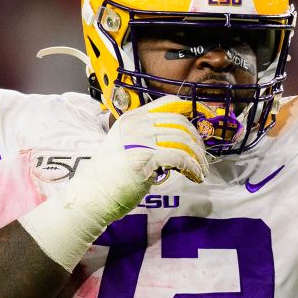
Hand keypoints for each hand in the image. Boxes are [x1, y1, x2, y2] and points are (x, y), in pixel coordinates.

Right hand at [60, 95, 209, 224]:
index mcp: (132, 117)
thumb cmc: (112, 175)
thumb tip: (179, 140)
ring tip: (201, 171)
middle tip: (201, 158)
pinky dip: (192, 167)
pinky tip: (195, 176)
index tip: (204, 123)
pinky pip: (179, 158)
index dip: (190, 110)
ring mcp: (139, 139)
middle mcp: (136, 124)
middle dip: (196, 141)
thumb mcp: (129, 146)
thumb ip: (149, 138)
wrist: (93, 194)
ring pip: (182, 140)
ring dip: (197, 157)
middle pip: (180, 123)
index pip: (168, 103)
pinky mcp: (144, 157)